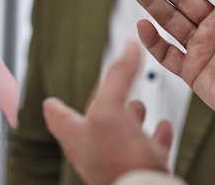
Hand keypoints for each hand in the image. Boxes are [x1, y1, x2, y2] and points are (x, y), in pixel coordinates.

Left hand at [43, 42, 172, 184]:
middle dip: (103, 105)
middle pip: (94, 123)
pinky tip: (164, 127)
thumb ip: (118, 76)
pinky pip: (150, 148)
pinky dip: (157, 135)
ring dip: (131, 118)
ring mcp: (118, 161)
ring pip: (123, 135)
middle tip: (106, 94)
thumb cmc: (117, 160)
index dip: (55, 106)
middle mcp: (94, 150)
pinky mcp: (141, 168)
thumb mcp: (110, 107)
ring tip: (139, 106)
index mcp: (77, 135)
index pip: (58, 116)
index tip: (50, 101)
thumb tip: (128, 47)